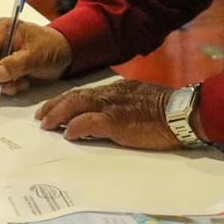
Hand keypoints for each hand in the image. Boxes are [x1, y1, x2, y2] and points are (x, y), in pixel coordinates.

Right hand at [0, 20, 71, 95]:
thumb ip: (17, 63)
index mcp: (3, 29)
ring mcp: (0, 55)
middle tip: (9, 87)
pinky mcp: (4, 67)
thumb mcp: (37, 55)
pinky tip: (22, 84)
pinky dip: (6, 87)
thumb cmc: (53, 47)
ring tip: (20, 84)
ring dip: (1, 84)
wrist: (64, 54)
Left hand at [35, 79, 180, 150]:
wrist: (182, 113)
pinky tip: (67, 134)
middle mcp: (110, 94)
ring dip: (58, 114)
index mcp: (117, 89)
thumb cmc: (168, 112)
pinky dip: (75, 127)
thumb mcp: (142, 101)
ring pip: (76, 105)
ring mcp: (112, 106)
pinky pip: (87, 122)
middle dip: (55, 105)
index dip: (68, 100)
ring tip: (46, 124)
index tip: (56, 106)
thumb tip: (110, 116)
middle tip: (41, 116)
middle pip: (75, 96)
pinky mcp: (115, 122)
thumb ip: (124, 105)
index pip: (86, 92)